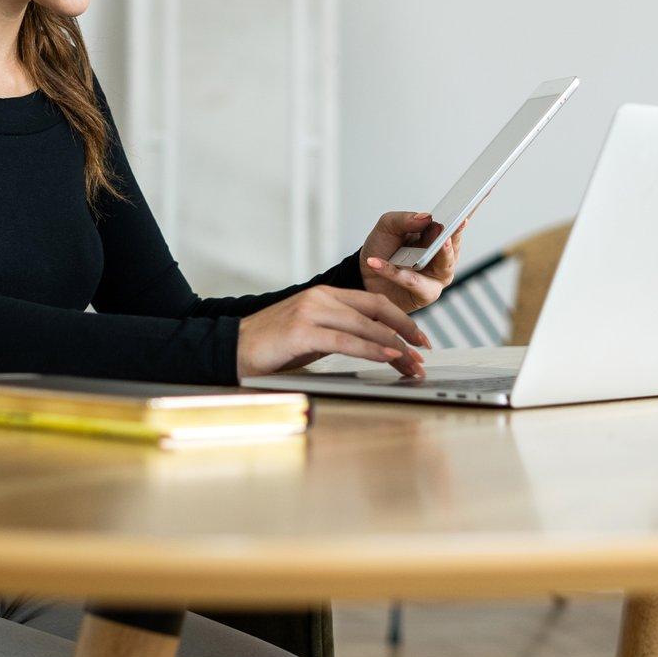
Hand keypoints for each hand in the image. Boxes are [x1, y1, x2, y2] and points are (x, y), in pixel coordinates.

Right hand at [236, 285, 431, 379]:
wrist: (232, 348)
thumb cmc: (272, 346)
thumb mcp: (313, 335)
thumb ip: (340, 333)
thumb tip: (375, 346)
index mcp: (325, 295)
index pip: (374, 302)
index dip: (401, 319)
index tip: (420, 338)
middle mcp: (320, 298)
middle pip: (376, 310)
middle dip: (406, 331)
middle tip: (426, 350)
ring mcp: (310, 311)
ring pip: (365, 325)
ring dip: (395, 345)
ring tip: (414, 361)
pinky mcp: (301, 331)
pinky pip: (346, 340)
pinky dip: (372, 349)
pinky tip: (389, 357)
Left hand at [358, 210, 468, 314]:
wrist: (364, 275)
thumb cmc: (382, 248)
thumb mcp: (388, 226)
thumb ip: (405, 219)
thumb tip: (426, 217)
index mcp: (437, 237)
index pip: (454, 227)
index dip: (460, 221)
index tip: (464, 213)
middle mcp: (443, 257)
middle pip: (452, 247)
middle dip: (451, 238)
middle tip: (446, 230)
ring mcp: (437, 277)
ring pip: (442, 266)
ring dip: (437, 257)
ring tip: (426, 249)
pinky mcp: (425, 294)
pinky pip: (412, 282)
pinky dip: (393, 272)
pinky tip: (375, 262)